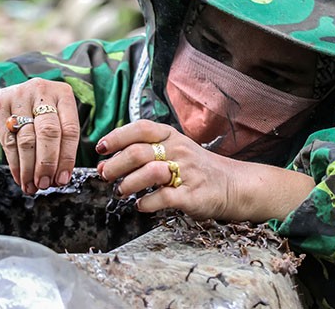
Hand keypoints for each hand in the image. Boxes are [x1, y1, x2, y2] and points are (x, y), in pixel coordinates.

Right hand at [0, 78, 80, 194]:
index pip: (70, 129)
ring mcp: (18, 97)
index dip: (67, 158)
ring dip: (30, 169)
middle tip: (46, 184)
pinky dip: (16, 165)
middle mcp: (41, 92)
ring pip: (27, 140)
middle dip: (48, 163)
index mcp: (62, 94)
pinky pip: (9, 143)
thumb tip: (61, 177)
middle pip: (49, 132)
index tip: (63, 179)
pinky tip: (20, 178)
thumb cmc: (31, 115)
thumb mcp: (51, 117)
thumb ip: (60, 141)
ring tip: (33, 186)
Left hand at [95, 119, 250, 219]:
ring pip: (150, 172)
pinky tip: (141, 206)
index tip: (101, 148)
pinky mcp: (192, 195)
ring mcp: (187, 172)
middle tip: (105, 175)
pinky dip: (147, 203)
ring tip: (121, 192)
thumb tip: (107, 162)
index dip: (117, 136)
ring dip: (129, 184)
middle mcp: (179, 151)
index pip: (141, 128)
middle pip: (139, 152)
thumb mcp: (175, 151)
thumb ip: (146, 153)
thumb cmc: (198, 170)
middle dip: (116, 164)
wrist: (233, 186)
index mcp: (172, 137)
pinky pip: (163, 197)